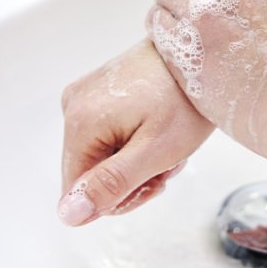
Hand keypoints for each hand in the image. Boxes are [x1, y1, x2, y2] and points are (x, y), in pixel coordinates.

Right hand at [58, 40, 212, 226]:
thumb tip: (68, 214)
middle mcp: (72, 105)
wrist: (198, 53)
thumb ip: (110, 185)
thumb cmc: (184, 100)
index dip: (116, 197)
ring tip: (165, 147)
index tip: (151, 180)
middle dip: (129, 179)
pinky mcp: (96, 90)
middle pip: (88, 173)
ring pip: (99, 156)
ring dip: (133, 162)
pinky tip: (155, 131)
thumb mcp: (154, 152)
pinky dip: (130, 141)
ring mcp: (83, 95)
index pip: (78, 191)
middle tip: (165, 166)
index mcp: (80, 121)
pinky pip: (103, 134)